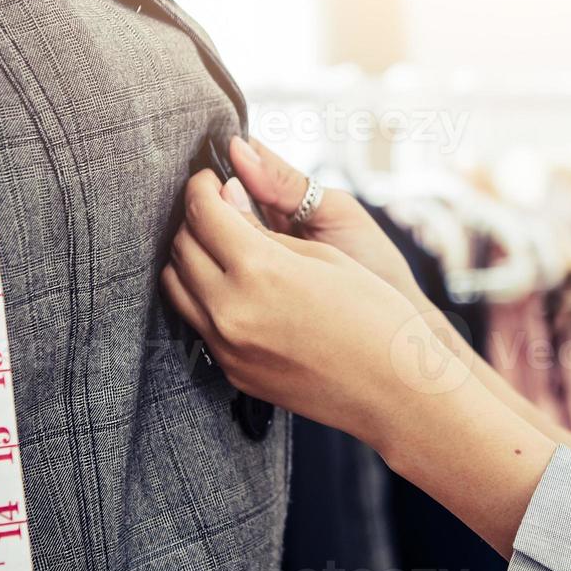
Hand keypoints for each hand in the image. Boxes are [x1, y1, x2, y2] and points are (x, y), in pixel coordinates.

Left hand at [161, 169, 473, 446]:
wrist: (394, 390)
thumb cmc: (374, 315)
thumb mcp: (325, 255)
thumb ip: (265, 228)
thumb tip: (227, 199)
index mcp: (259, 269)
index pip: (202, 213)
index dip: (201, 188)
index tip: (209, 179)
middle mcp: (231, 308)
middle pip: (182, 247)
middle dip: (194, 218)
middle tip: (217, 207)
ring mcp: (227, 346)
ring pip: (176, 287)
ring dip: (189, 257)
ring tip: (219, 245)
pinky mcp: (232, 371)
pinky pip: (197, 322)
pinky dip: (203, 295)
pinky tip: (233, 287)